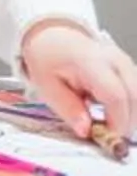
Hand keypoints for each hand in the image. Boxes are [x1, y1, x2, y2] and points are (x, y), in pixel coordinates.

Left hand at [21, 21, 136, 144]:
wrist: (53, 37)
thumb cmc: (49, 61)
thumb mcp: (47, 87)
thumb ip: (68, 109)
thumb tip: (86, 131)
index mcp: (90, 63)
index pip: (116, 96)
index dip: (117, 121)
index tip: (108, 138)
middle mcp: (114, 59)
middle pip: (135, 97)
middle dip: (127, 123)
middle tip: (111, 138)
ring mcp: (125, 61)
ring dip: (131, 115)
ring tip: (111, 126)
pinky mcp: (130, 67)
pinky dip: (131, 106)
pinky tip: (115, 113)